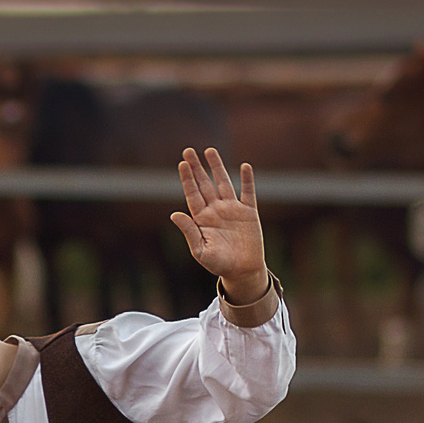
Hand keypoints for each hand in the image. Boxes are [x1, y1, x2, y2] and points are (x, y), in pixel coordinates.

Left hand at [170, 146, 266, 293]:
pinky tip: (245, 166)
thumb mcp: (200, 251)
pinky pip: (248, 193)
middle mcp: (215, 210)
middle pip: (204, 184)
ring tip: (210, 151)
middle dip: (197, 167)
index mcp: (201, 218)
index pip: (192, 194)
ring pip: (223, 183)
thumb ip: (189, 232)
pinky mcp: (248, 213)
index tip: (183, 163)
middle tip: (188, 150)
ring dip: (217, 167)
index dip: (188, 179)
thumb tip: (174, 214)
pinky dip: (247, 180)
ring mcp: (232, 209)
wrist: (242, 272)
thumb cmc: (219, 264)